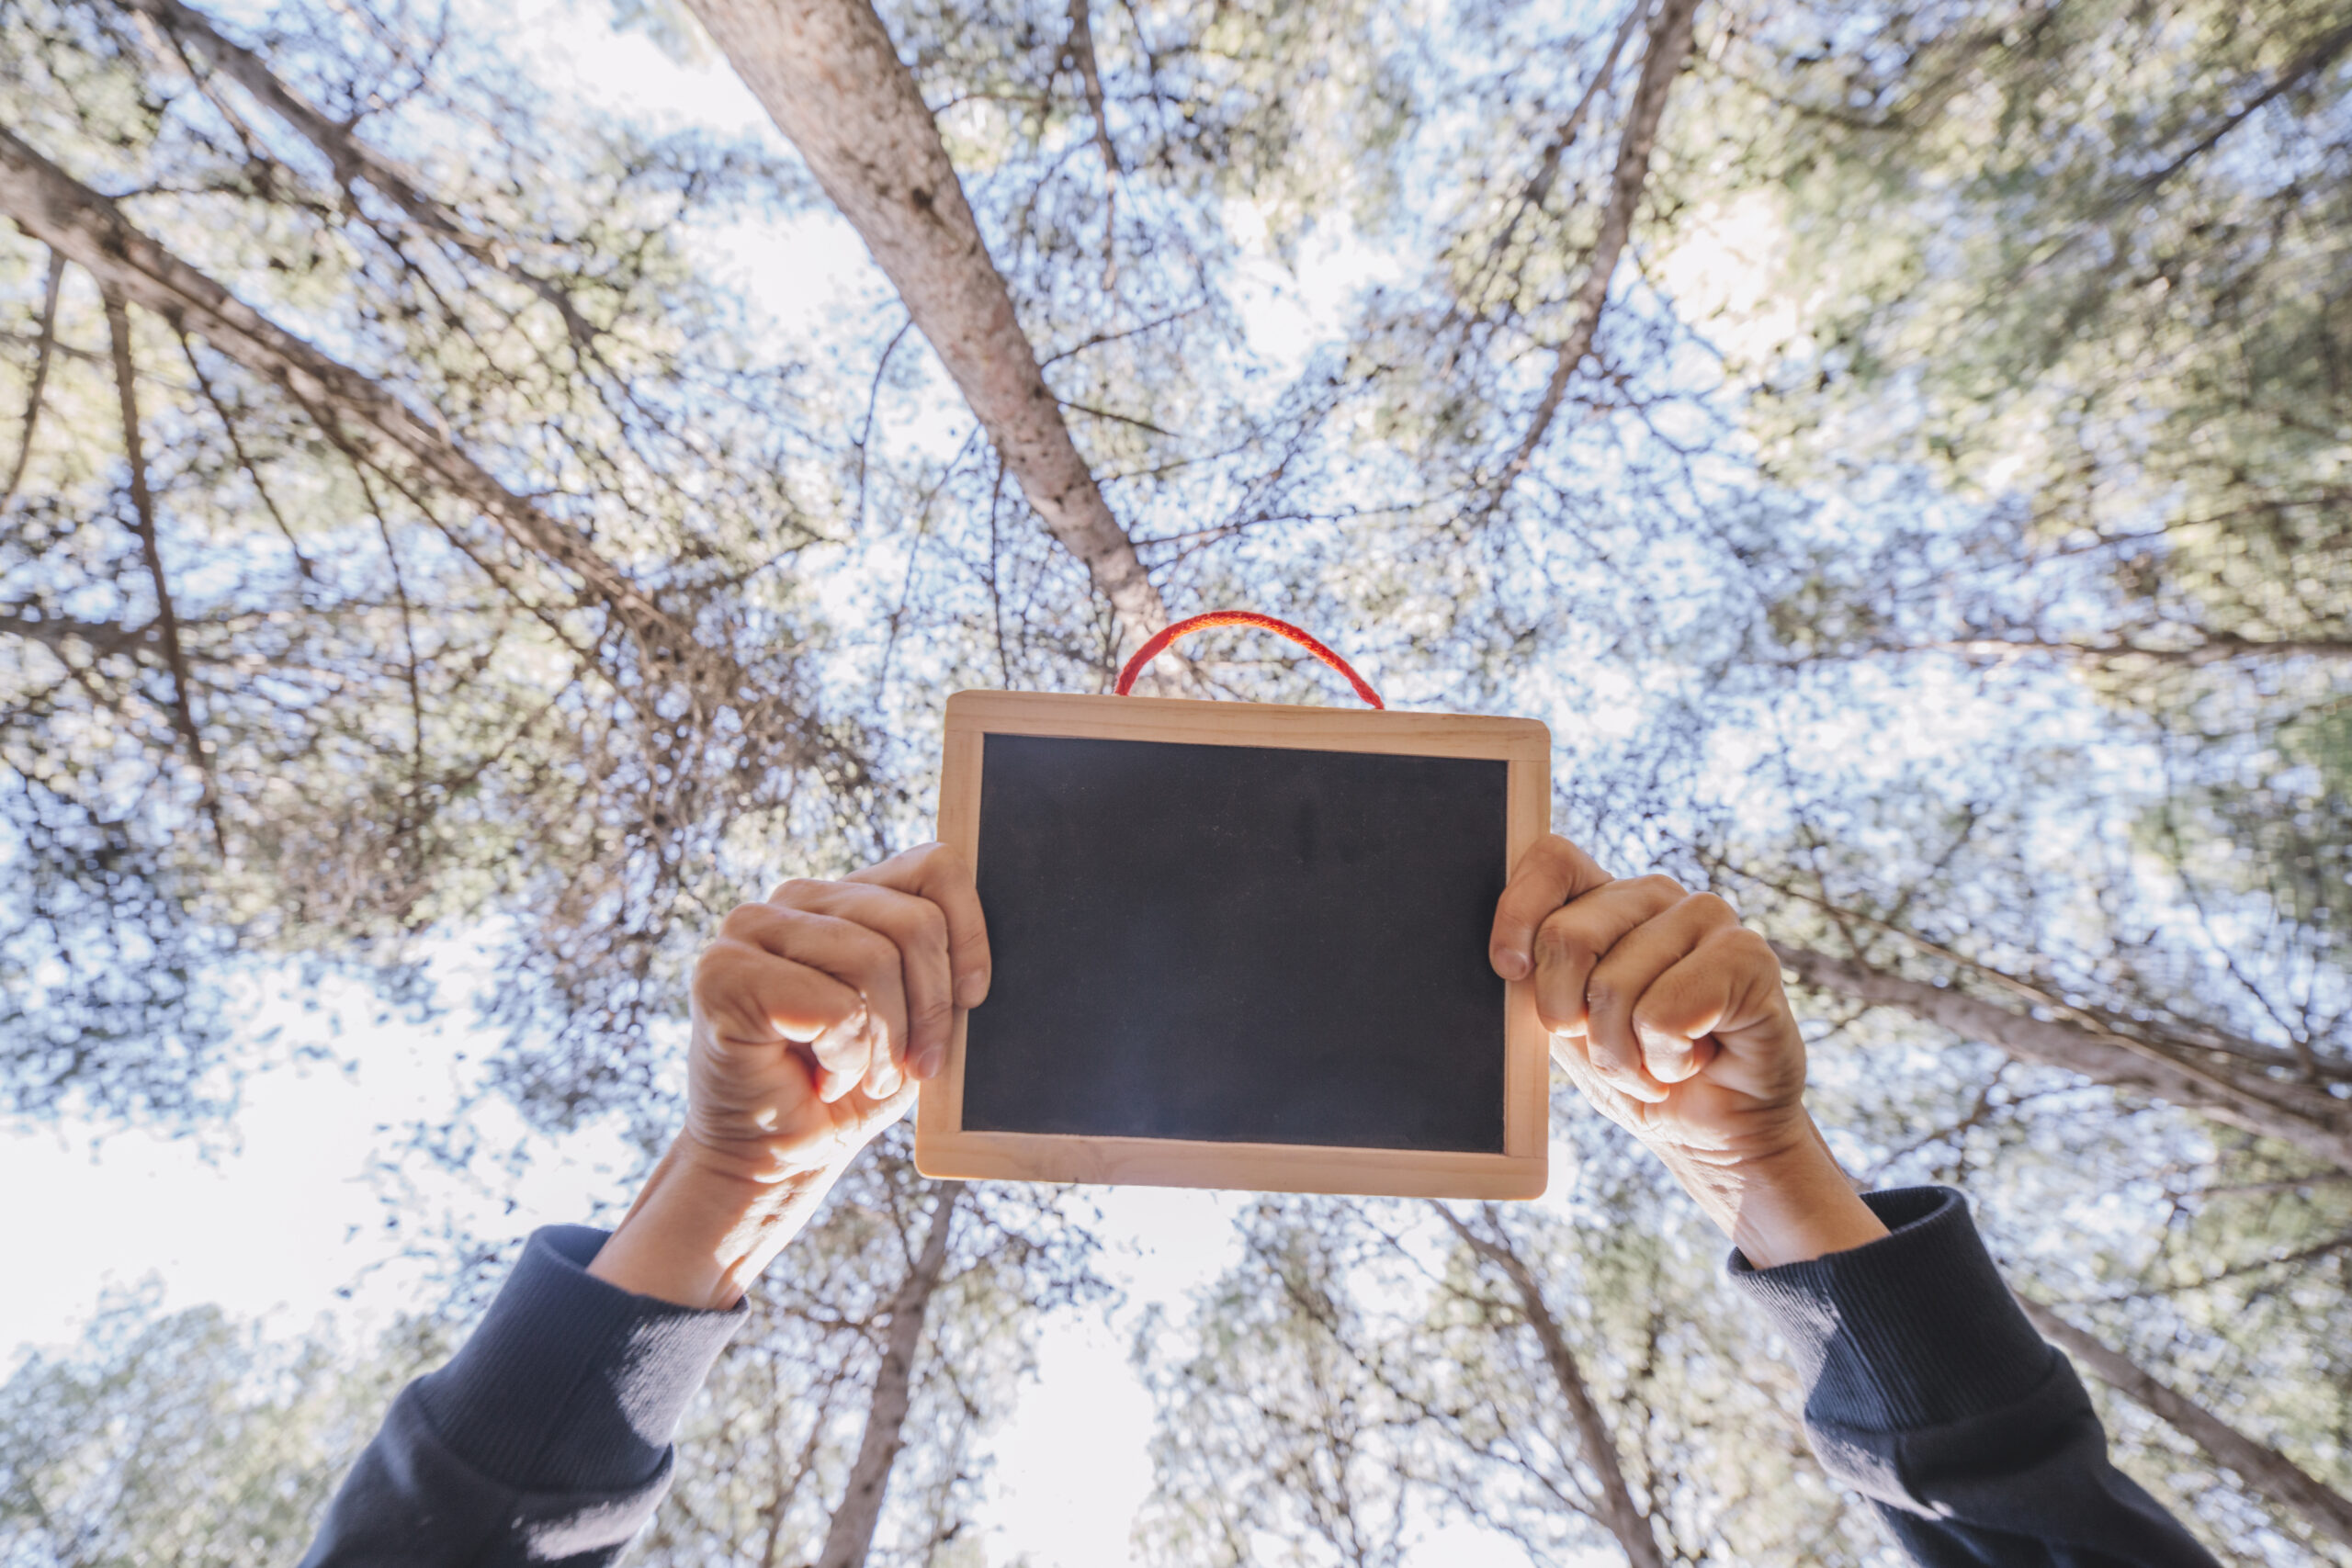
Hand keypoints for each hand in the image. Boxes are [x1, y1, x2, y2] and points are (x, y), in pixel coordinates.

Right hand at [684, 842, 990, 1183]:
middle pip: (914, 921)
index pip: (934, 866)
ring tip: (861, 1077)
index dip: (970, 934)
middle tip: (913, 1064)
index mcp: (845, 896)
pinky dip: (847, 1061)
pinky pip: (835, 1006)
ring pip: (875, 961)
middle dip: (931, 1009)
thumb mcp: (914, 1017)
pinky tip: (822, 1080)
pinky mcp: (723, 972)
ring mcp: (750, 928)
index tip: (972, 999)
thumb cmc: (849, 1090)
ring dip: (885, 1044)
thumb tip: (987, 954)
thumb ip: (940, 965)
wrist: (774, 1159)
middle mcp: (795, 897)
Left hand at [1489, 835, 1885, 1266]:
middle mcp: (1654, 894)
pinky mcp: (1749, 956)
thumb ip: (1536, 979)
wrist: (1711, 1131)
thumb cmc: (1635, 1071)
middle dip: (1568, 1017)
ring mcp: (1706, 916)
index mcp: (1605, 899)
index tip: (1511, 970)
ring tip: (1656, 1060)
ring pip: (1613, 987)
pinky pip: (1664, 1017)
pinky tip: (1695, 1059)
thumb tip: (1505, 959)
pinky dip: (1666, 1061)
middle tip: (1610, 1044)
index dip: (1518, 911)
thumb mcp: (1567, 1024)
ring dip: (1622, 1055)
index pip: (1552, 860)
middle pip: (1566, 936)